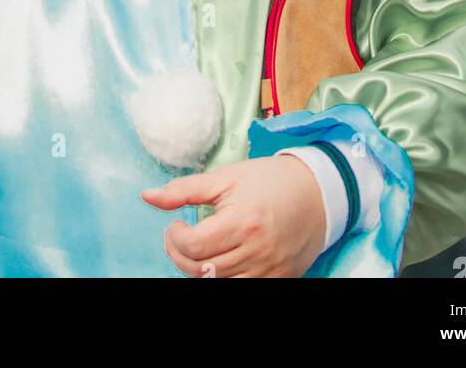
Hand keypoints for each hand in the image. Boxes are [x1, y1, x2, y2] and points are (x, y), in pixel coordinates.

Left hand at [141, 154, 324, 277]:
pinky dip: (224, 278)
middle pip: (202, 270)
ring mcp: (269, 270)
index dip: (173, 238)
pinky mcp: (280, 279)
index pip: (193, 246)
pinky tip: (219, 260)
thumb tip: (147, 196)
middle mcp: (256, 250)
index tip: (175, 225)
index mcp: (242, 221)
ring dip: (199, 270)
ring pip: (219, 285)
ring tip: (198, 248)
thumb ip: (184, 189)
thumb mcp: (226, 177)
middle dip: (180, 255)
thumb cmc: (269, 180)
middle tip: (179, 237)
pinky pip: (243, 289)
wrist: (318, 193)